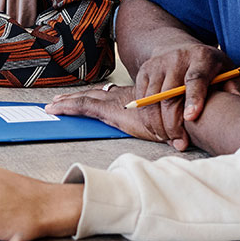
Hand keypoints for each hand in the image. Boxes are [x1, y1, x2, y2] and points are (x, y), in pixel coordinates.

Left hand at [44, 84, 176, 146]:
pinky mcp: (112, 111)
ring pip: (85, 99)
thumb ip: (168, 131)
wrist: (188, 117)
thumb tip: (178, 143)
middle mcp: (124, 99)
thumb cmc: (184, 123)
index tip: (83, 98)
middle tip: (59, 100)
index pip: (109, 98)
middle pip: (94, 96)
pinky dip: (68, 106)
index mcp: (135, 101)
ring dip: (67, 102)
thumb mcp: (171, 126)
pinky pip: (83, 106)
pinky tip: (55, 109)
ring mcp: (117, 103)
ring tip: (52, 106)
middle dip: (76, 98)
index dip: (95, 97)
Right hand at [130, 44, 239, 150]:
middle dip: (173, 123)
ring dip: (158, 125)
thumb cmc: (209, 67)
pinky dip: (147, 119)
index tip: (191, 118)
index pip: (195, 79)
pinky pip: (141, 100)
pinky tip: (158, 131)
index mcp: (202, 57)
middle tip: (181, 143)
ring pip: (151, 100)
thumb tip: (239, 111)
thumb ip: (234, 90)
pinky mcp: (144, 72)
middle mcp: (176, 58)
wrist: (180, 49)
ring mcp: (157, 64)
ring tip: (169, 140)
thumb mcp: (227, 72)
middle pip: (169, 94)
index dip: (193, 99)